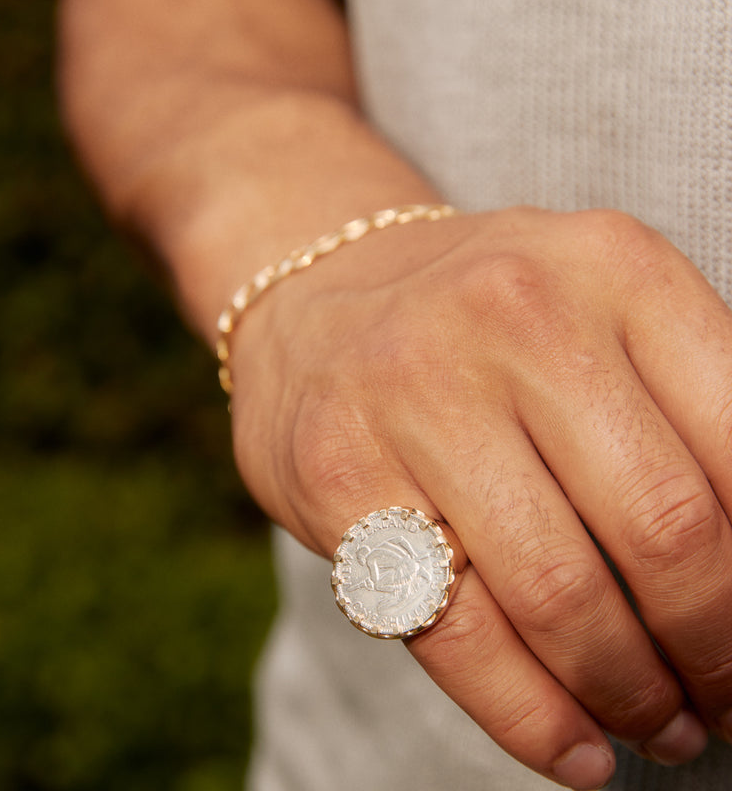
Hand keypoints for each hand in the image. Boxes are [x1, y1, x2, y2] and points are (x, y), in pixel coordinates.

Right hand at [228, 206, 731, 789]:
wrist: (315, 302)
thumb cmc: (476, 326)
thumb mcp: (592, 313)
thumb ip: (680, 412)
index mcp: (611, 265)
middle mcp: (513, 313)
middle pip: (663, 528)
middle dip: (713, 648)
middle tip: (718, 694)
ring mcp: (413, 391)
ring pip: (558, 593)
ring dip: (629, 692)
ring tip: (653, 725)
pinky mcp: (339, 472)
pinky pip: (454, 629)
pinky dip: (530, 716)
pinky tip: (573, 749)